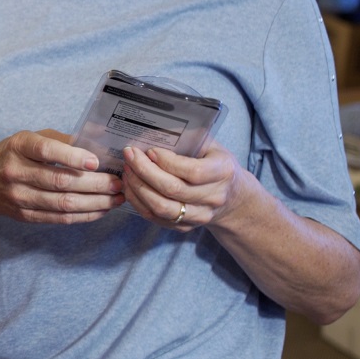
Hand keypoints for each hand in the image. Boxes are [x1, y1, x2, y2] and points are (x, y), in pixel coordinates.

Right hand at [0, 130, 124, 224]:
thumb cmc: (13, 154)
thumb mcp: (30, 138)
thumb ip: (61, 141)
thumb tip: (99, 142)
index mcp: (19, 147)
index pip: (46, 151)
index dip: (72, 156)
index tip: (96, 161)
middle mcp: (16, 172)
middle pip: (60, 181)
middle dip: (96, 184)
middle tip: (119, 183)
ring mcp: (19, 197)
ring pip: (63, 203)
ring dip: (95, 203)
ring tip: (117, 198)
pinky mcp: (25, 216)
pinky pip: (59, 218)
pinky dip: (84, 215)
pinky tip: (101, 210)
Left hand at [120, 140, 242, 230]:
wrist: (232, 197)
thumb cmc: (215, 164)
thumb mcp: (210, 146)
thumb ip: (188, 138)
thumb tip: (152, 132)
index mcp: (223, 172)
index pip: (193, 171)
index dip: (167, 161)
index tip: (150, 150)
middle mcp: (213, 197)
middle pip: (173, 190)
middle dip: (144, 171)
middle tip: (129, 155)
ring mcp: (200, 215)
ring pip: (162, 207)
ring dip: (138, 188)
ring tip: (127, 171)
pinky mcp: (185, 227)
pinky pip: (156, 218)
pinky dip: (138, 202)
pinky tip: (131, 187)